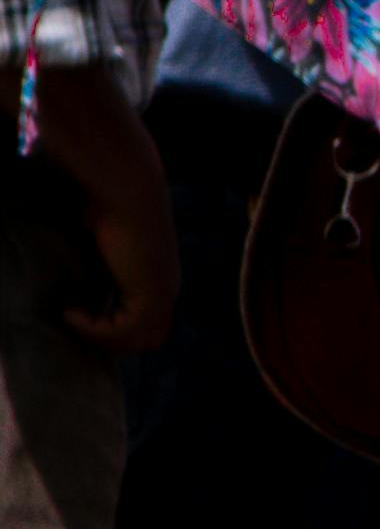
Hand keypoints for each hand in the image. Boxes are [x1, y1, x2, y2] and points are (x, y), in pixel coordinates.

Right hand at [30, 67, 175, 359]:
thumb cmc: (110, 200)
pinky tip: (70, 313)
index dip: (115, 329)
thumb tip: (63, 246)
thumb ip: (93, 252)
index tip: (80, 313)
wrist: (127, 187)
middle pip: (147, 341)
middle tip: (75, 325)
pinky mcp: (150, 295)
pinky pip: (122, 332)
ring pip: (137, 342)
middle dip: (110, 341)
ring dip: (100, 339)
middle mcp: (167, 290)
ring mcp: (162, 294)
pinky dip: (94, 330)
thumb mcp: (98, 234)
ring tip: (71, 319)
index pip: (147, 325)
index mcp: (158, 278)